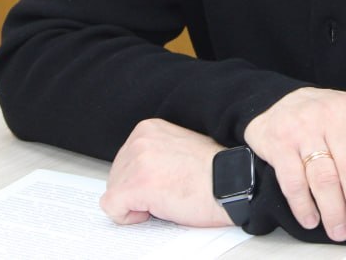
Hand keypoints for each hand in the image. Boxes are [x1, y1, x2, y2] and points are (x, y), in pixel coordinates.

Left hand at [100, 118, 232, 227]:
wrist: (233, 183)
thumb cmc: (215, 172)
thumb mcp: (178, 148)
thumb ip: (154, 153)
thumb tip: (138, 172)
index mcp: (149, 129)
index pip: (124, 160)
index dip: (140, 179)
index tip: (161, 183)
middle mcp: (140, 140)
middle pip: (116, 176)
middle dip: (135, 191)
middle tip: (166, 193)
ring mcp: (137, 162)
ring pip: (114, 192)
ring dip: (136, 203)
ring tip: (166, 198)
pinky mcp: (136, 185)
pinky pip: (112, 207)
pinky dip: (129, 217)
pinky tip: (154, 210)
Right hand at [243, 87, 345, 242]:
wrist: (277, 103)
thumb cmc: (328, 117)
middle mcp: (329, 117)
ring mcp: (302, 130)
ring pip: (322, 176)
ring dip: (333, 210)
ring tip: (342, 232)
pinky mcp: (278, 145)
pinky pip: (292, 180)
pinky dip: (303, 205)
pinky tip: (313, 220)